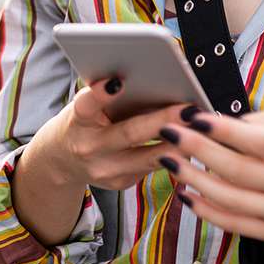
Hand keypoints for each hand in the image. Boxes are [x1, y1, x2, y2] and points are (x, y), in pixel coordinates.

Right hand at [33, 78, 186, 190]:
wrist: (61, 160)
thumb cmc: (83, 122)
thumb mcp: (87, 107)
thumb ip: (109, 97)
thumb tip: (154, 80)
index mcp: (77, 120)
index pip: (86, 105)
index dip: (100, 94)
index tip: (118, 81)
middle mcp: (88, 147)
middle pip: (129, 133)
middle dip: (163, 120)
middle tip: (190, 109)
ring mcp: (104, 170)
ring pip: (149, 157)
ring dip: (179, 142)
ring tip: (202, 127)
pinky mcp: (119, 183)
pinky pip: (153, 167)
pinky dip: (174, 154)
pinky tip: (193, 143)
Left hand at [159, 105, 263, 239]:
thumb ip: (260, 120)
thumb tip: (217, 124)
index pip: (258, 141)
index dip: (223, 131)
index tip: (193, 118)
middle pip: (238, 170)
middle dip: (198, 150)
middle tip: (170, 134)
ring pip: (231, 199)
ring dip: (193, 179)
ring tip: (169, 161)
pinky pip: (234, 225)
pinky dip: (206, 211)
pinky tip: (185, 194)